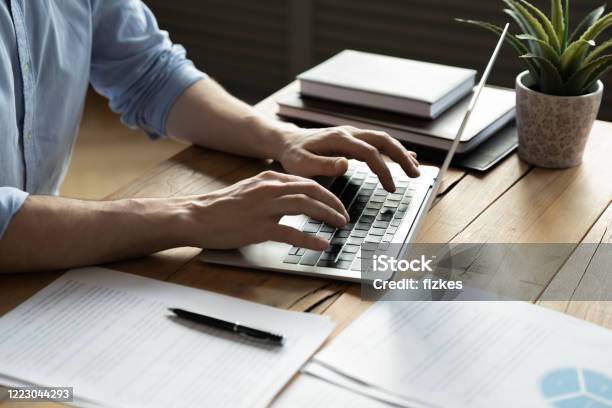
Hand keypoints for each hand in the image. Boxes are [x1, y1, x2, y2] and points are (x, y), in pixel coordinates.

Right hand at [179, 171, 349, 249]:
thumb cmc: (221, 207)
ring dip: (328, 216)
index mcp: (269, 179)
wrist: (196, 215)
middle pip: (312, 191)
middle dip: (333, 203)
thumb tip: (294, 200)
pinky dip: (310, 238)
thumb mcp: (250, 190)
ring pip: (307, 206)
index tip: (336, 204)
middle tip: (344, 216)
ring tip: (340, 225)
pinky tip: (322, 244)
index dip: (327, 193)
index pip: (307, 182)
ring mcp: (265, 208)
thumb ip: (272, 192)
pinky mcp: (259, 227)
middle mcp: (270, 189)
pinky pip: (291, 233)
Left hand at [276, 125, 419, 191]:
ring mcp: (352, 134)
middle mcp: (349, 132)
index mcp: (339, 139)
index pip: (369, 152)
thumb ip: (323, 165)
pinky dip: (393, 150)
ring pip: (383, 139)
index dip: (383, 170)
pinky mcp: (352, 139)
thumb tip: (345, 164)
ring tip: (415, 170)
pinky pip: (377, 142)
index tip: (391, 187)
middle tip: (415, 175)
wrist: (286, 141)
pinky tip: (407, 156)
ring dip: (401, 153)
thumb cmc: (293, 155)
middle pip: (383, 140)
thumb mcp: (302, 164)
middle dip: (402, 157)